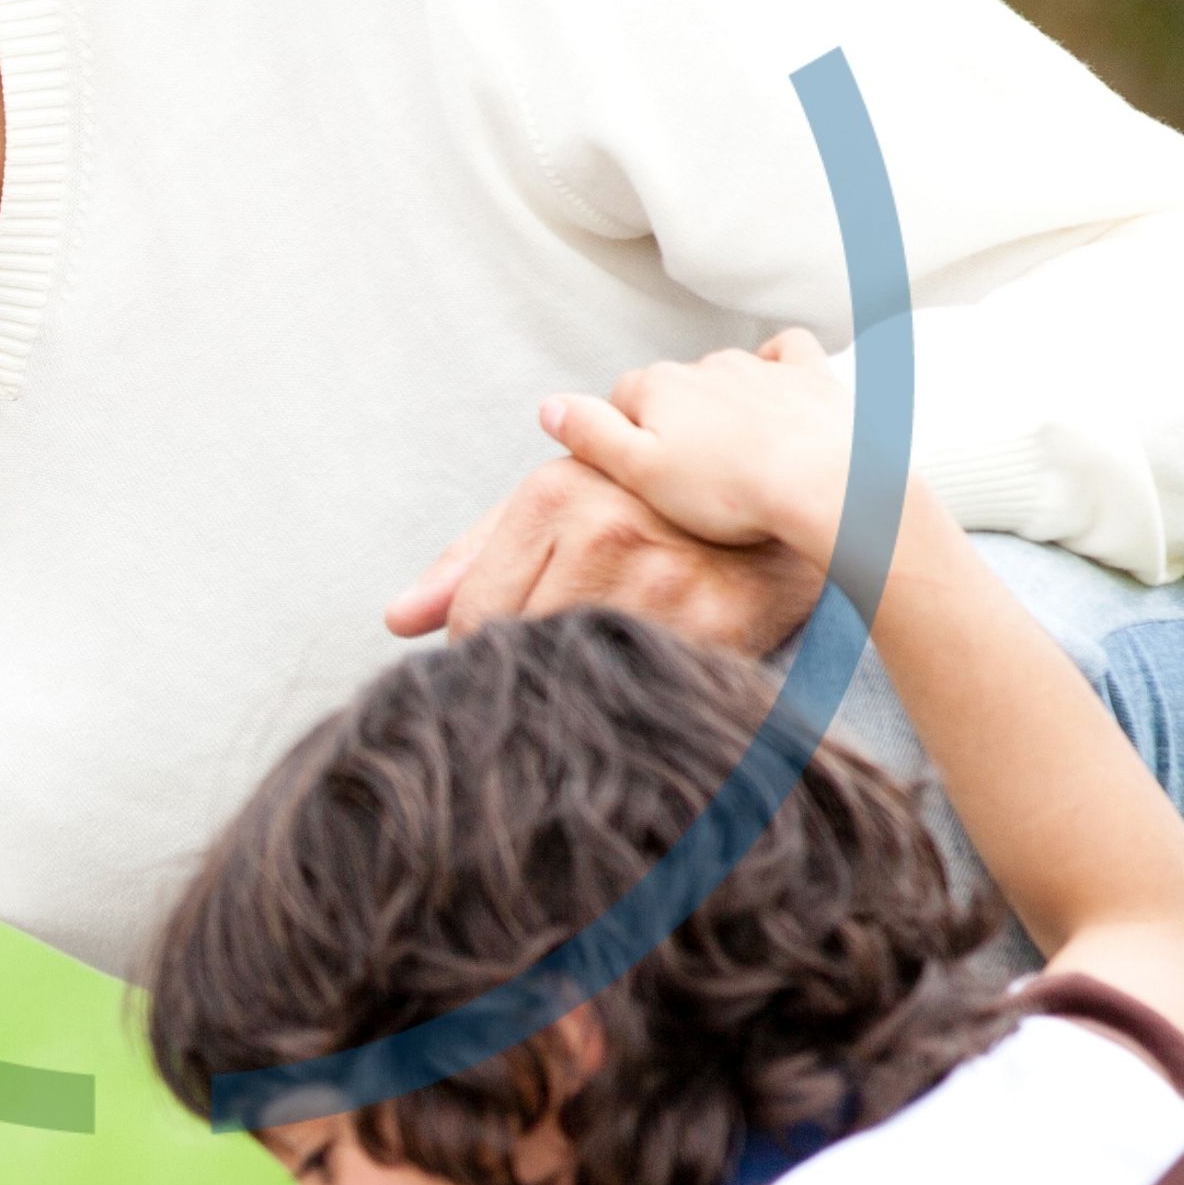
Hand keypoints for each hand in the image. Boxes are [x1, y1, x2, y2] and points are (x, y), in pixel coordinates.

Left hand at [382, 453, 822, 653]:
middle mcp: (605, 531)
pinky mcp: (715, 622)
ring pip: (575, 668)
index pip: (476, 617)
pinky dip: (632, 689)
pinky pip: (643, 682)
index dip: (482, 647)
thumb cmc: (651, 503)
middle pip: (520, 645)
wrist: (785, 497)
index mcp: (554, 495)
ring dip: (577, 681)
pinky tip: (641, 674)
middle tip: (552, 668)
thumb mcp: (558, 504)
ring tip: (598, 664)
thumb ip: (473, 558)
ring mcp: (662, 578)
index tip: (508, 655)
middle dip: (526, 666)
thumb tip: (398, 619)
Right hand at [538, 330, 867, 561]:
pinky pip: (786, 352)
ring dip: (719, 401)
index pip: (619, 400)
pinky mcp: (807, 376)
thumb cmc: (731, 491)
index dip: (623, 437)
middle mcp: (703, 366)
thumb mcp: (638, 473)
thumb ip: (589, 434)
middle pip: (670, 386)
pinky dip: (776, 363)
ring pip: (721, 373)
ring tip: (731, 451)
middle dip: (670, 420)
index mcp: (657, 388)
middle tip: (685, 474)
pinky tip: (774, 387)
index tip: (639, 474)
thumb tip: (549, 405)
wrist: (825, 482)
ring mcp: (759, 367)